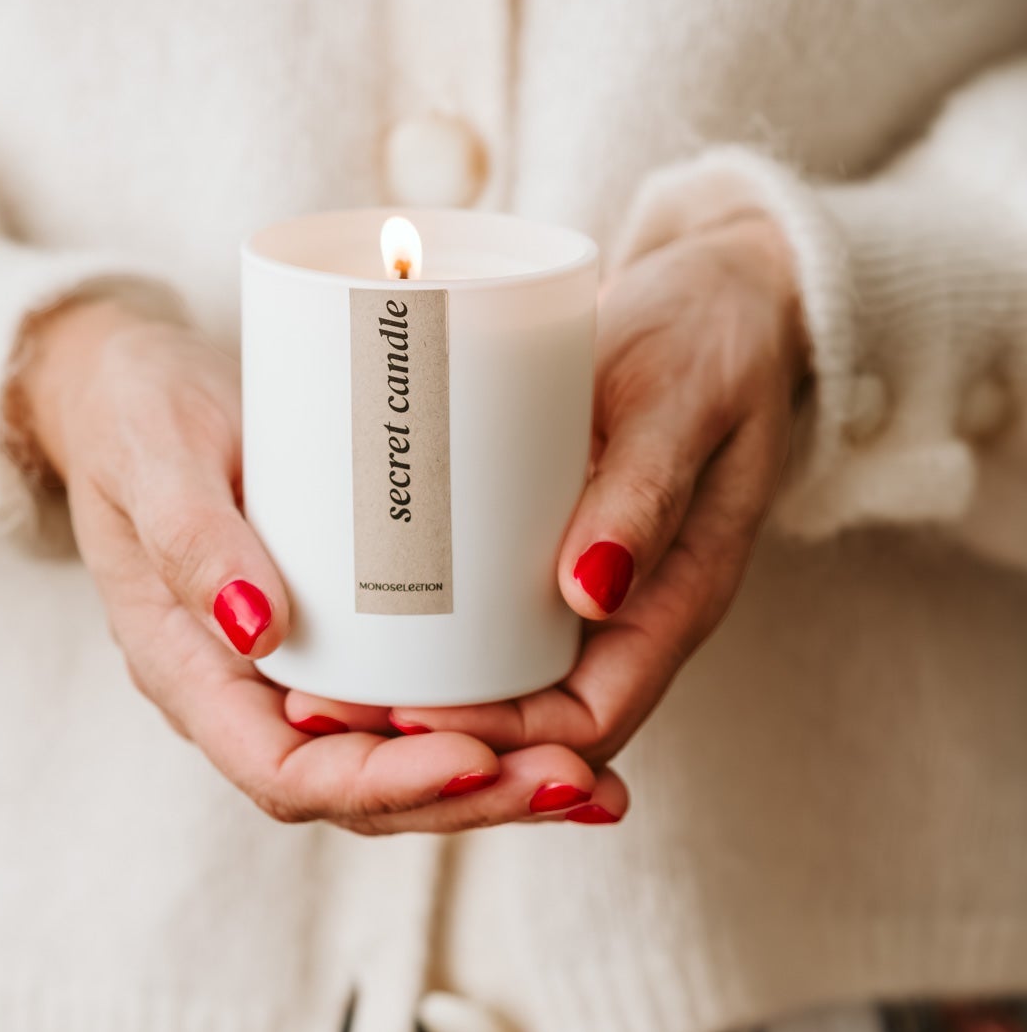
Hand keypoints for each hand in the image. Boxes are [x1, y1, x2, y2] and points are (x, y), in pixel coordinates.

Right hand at [11, 296, 628, 834]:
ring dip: (496, 784)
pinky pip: (413, 704)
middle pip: (362, 792)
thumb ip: (193, 539)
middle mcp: (245, 695)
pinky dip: (488, 728)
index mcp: (189, 674)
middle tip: (577, 783)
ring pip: (398, 762)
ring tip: (593, 782)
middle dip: (471, 800)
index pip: (288, 772)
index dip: (385, 781)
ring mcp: (296, 672)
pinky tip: (567, 727)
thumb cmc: (134, 412)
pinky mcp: (342, 635)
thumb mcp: (154, 457)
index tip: (477, 758)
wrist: (127, 384)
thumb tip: (261, 630)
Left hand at [288, 212, 810, 769]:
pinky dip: (419, 626)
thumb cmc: (715, 340)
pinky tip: (341, 613)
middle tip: (318, 708)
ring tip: (308, 682)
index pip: (585, 722)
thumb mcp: (687, 400)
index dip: (498, 740)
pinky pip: (481, 606)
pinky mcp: (540, 532)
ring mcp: (580, 576)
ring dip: (412, 692)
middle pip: (525, 717)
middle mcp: (624, 609)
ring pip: (496, 673)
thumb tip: (590, 594)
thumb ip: (647, 487)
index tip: (402, 717)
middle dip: (430, 732)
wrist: (723, 291)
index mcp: (676, 603)